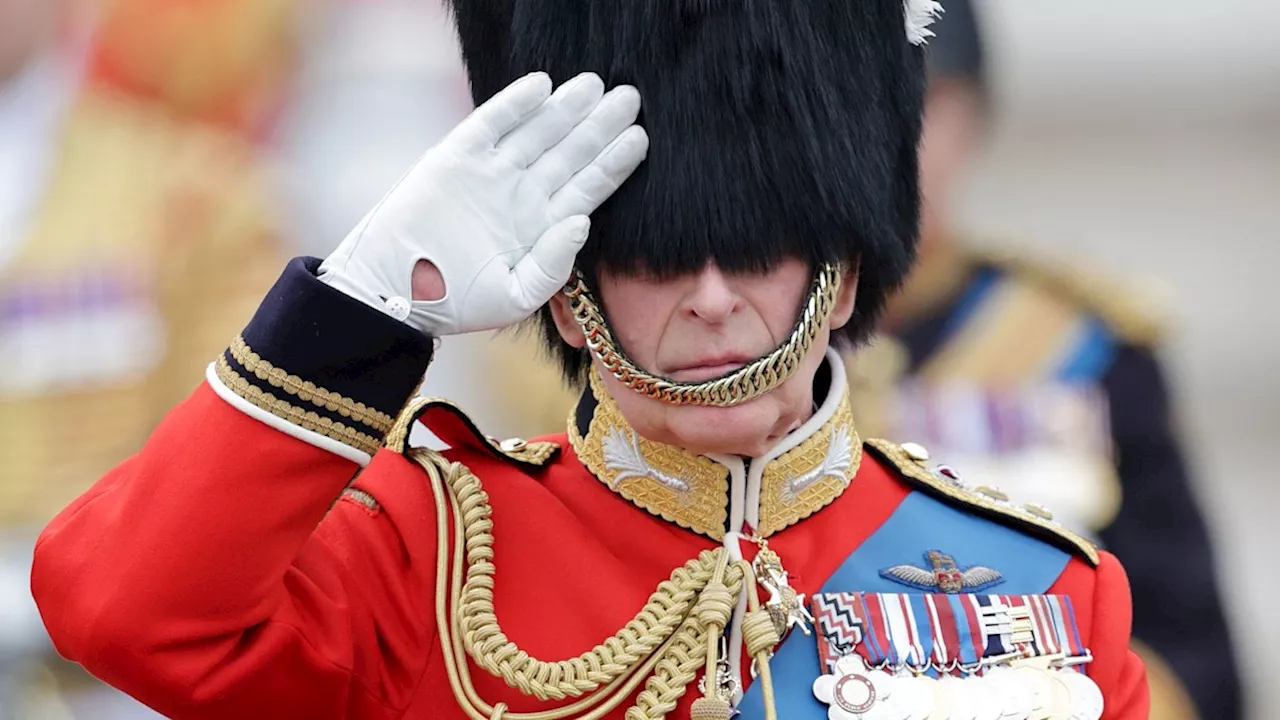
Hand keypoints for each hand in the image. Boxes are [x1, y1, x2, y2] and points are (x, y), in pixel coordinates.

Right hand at [319, 71, 647, 335]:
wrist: (396, 291)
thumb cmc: (458, 302)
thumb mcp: (516, 296)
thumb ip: (553, 266)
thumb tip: (581, 223)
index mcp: (542, 224)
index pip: (588, 186)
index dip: (614, 163)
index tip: (639, 139)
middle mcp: (522, 193)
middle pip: (570, 152)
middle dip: (600, 125)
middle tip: (630, 97)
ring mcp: (491, 172)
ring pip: (538, 132)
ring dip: (566, 109)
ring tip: (596, 85)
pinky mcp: (457, 157)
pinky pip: (492, 123)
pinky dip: (515, 104)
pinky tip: (542, 85)